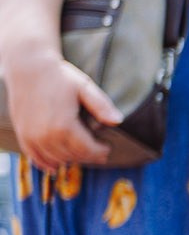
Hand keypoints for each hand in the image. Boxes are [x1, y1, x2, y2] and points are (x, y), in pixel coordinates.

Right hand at [3, 50, 116, 168]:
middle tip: (99, 153)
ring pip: (56, 159)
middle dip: (89, 156)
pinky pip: (35, 156)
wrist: (28, 67)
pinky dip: (46, 163)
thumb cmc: (59, 76)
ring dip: (71, 159)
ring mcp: (32, 136)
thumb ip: (101, 106)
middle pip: (74, 156)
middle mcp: (46, 135)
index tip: (108, 147)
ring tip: (81, 154)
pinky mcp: (22, 134)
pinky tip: (54, 167)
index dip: (101, 151)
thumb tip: (118, 121)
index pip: (88, 150)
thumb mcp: (85, 87)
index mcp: (64, 126)